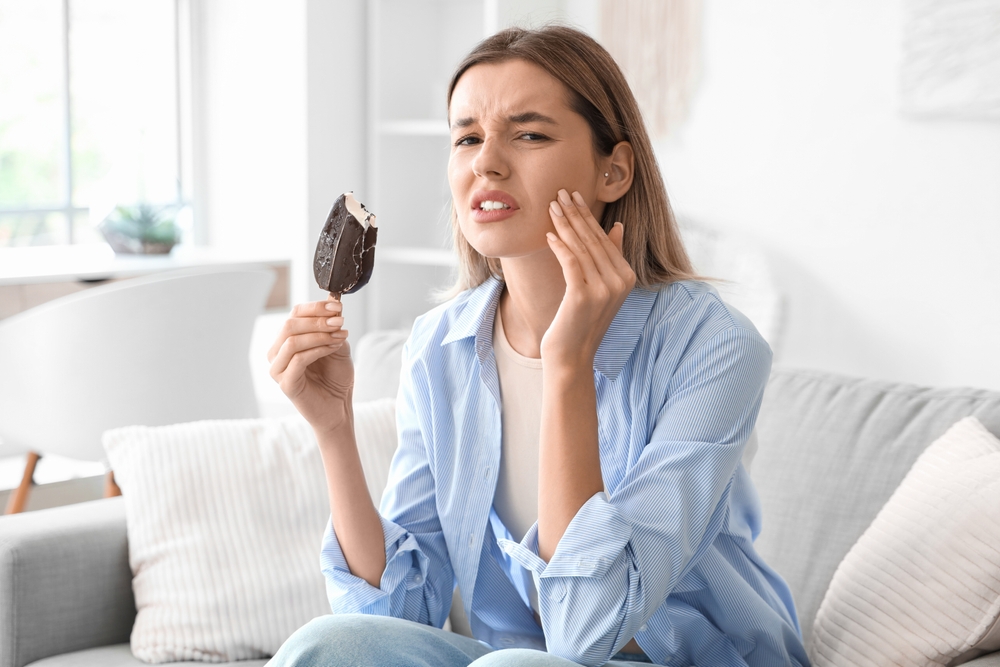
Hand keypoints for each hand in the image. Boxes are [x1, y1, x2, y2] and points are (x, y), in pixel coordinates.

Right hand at [267, 295, 353, 436]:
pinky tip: (333, 347)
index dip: (315, 307)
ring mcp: (278, 370)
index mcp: (286, 341)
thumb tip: (334, 305)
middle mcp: (277, 354)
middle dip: (318, 320)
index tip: (338, 306)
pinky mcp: (286, 384)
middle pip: (290, 325)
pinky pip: (298, 359)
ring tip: (340, 335)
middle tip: (339, 322)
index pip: (294, 314)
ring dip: (319, 334)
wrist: (339, 408)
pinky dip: (318, 349)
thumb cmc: (336, 378)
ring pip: (292, 340)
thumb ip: (332, 327)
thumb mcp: (337, 345)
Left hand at [541, 189, 635, 368]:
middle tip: (560, 192)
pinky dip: (559, 246)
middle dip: (575, 213)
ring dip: (564, 224)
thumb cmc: (580, 321)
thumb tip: (618, 227)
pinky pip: (570, 262)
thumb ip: (610, 258)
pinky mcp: (583, 296)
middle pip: (593, 240)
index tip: (574, 195)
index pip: (604, 239)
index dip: (588, 216)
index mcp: (626, 277)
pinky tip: (548, 234)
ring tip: (551, 206)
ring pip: (581, 247)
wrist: (572, 356)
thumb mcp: (600, 288)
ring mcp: (604, 290)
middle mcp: (620, 282)